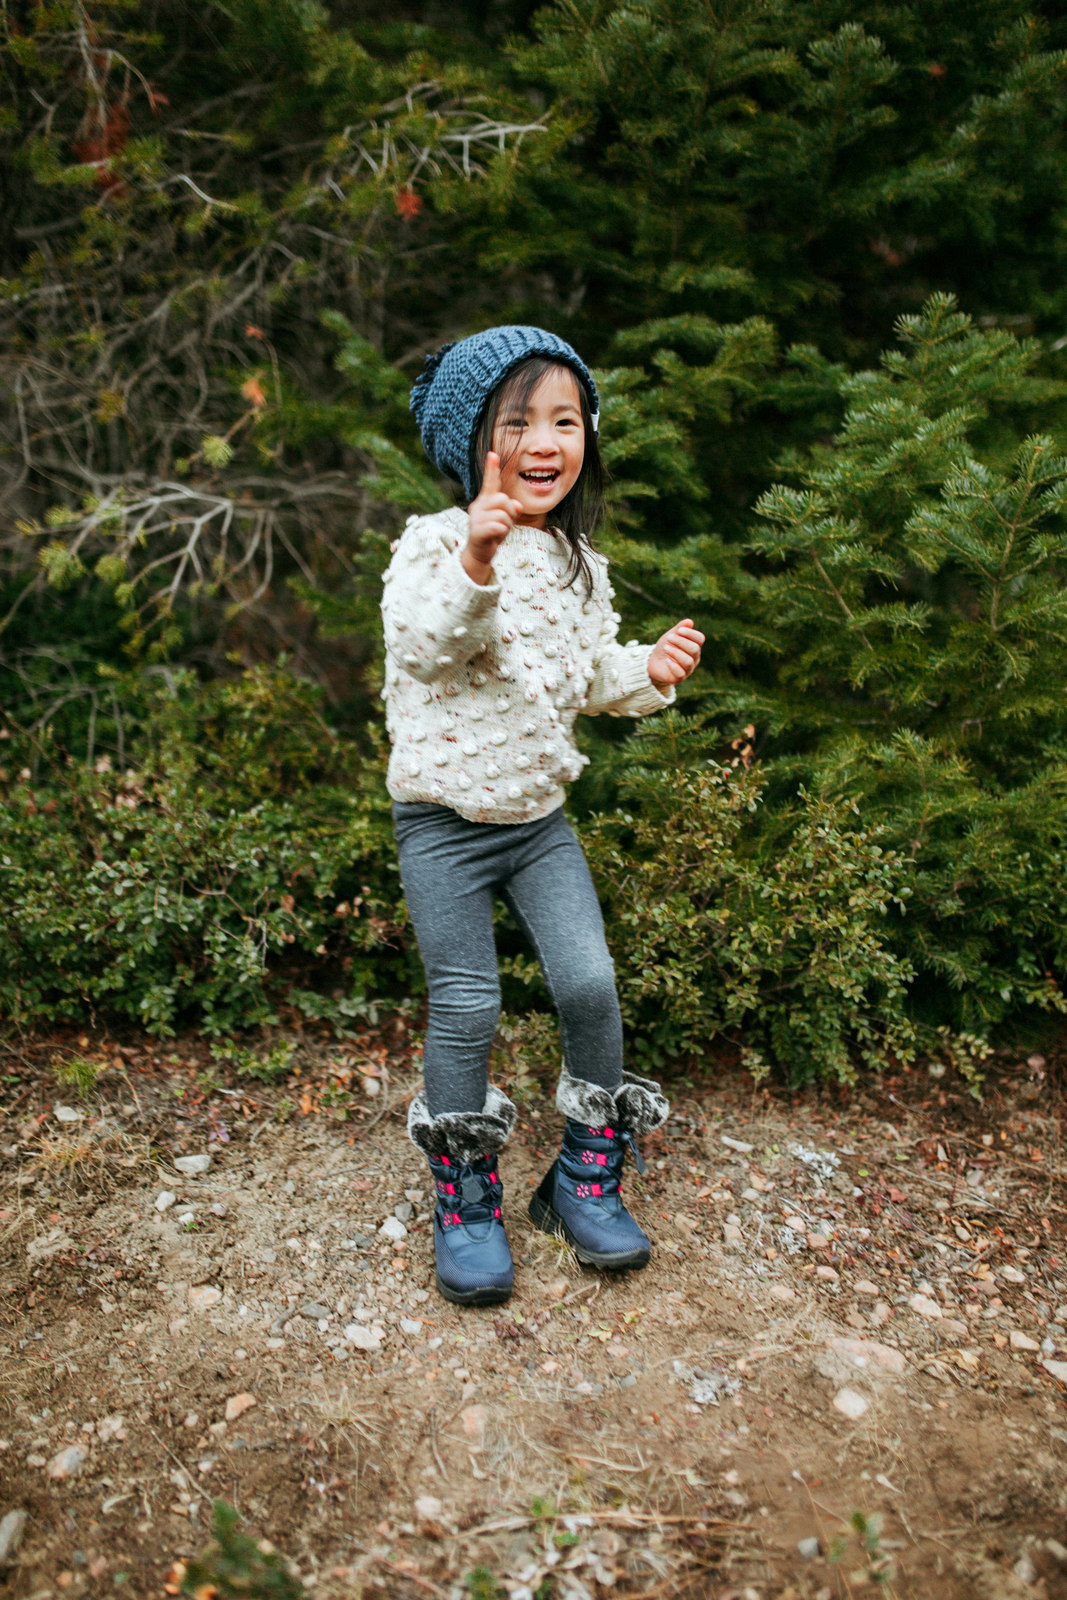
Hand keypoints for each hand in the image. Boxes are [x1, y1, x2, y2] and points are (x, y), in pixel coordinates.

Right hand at [463, 451, 523, 584]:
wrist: (479, 553)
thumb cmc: (493, 533)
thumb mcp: (506, 519)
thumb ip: (512, 510)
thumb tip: (517, 505)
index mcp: (485, 501)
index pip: (490, 483)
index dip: (492, 468)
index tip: (493, 453)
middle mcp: (478, 506)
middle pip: (503, 499)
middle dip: (509, 513)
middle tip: (503, 524)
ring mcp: (476, 518)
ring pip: (503, 515)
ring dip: (506, 526)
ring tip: (498, 532)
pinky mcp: (477, 531)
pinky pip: (499, 526)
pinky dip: (502, 533)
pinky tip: (495, 538)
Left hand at [648, 618, 703, 688]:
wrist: (653, 661)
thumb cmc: (665, 647)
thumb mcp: (671, 636)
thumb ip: (679, 628)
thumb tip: (689, 621)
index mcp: (695, 646)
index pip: (700, 639)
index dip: (691, 633)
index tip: (679, 630)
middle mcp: (694, 658)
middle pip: (694, 649)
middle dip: (680, 642)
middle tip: (668, 638)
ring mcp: (688, 669)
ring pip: (688, 661)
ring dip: (675, 652)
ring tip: (665, 648)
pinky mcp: (679, 678)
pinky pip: (681, 673)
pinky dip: (673, 665)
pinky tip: (666, 660)